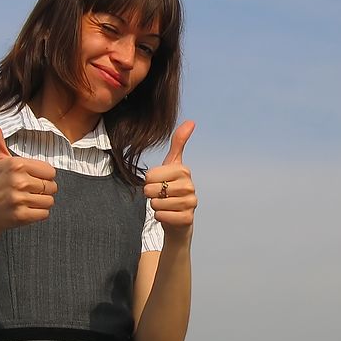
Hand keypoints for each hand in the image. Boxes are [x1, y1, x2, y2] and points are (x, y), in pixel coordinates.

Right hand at [0, 117, 57, 234]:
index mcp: (17, 164)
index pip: (51, 171)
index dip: (42, 176)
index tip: (28, 178)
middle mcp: (18, 180)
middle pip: (52, 187)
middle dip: (43, 190)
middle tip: (26, 191)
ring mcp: (19, 199)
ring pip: (50, 201)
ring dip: (41, 203)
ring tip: (25, 201)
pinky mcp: (21, 215)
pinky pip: (45, 214)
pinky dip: (38, 214)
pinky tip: (24, 210)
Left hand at [144, 121, 196, 237]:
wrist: (178, 220)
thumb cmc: (172, 189)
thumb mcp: (172, 165)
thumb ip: (178, 143)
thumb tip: (191, 121)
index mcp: (184, 170)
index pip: (150, 175)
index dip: (148, 182)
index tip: (158, 183)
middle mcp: (190, 186)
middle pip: (151, 189)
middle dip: (151, 195)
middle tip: (160, 196)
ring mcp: (191, 203)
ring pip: (156, 203)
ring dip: (156, 206)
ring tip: (165, 205)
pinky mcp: (187, 219)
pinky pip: (162, 216)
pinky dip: (160, 217)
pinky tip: (167, 215)